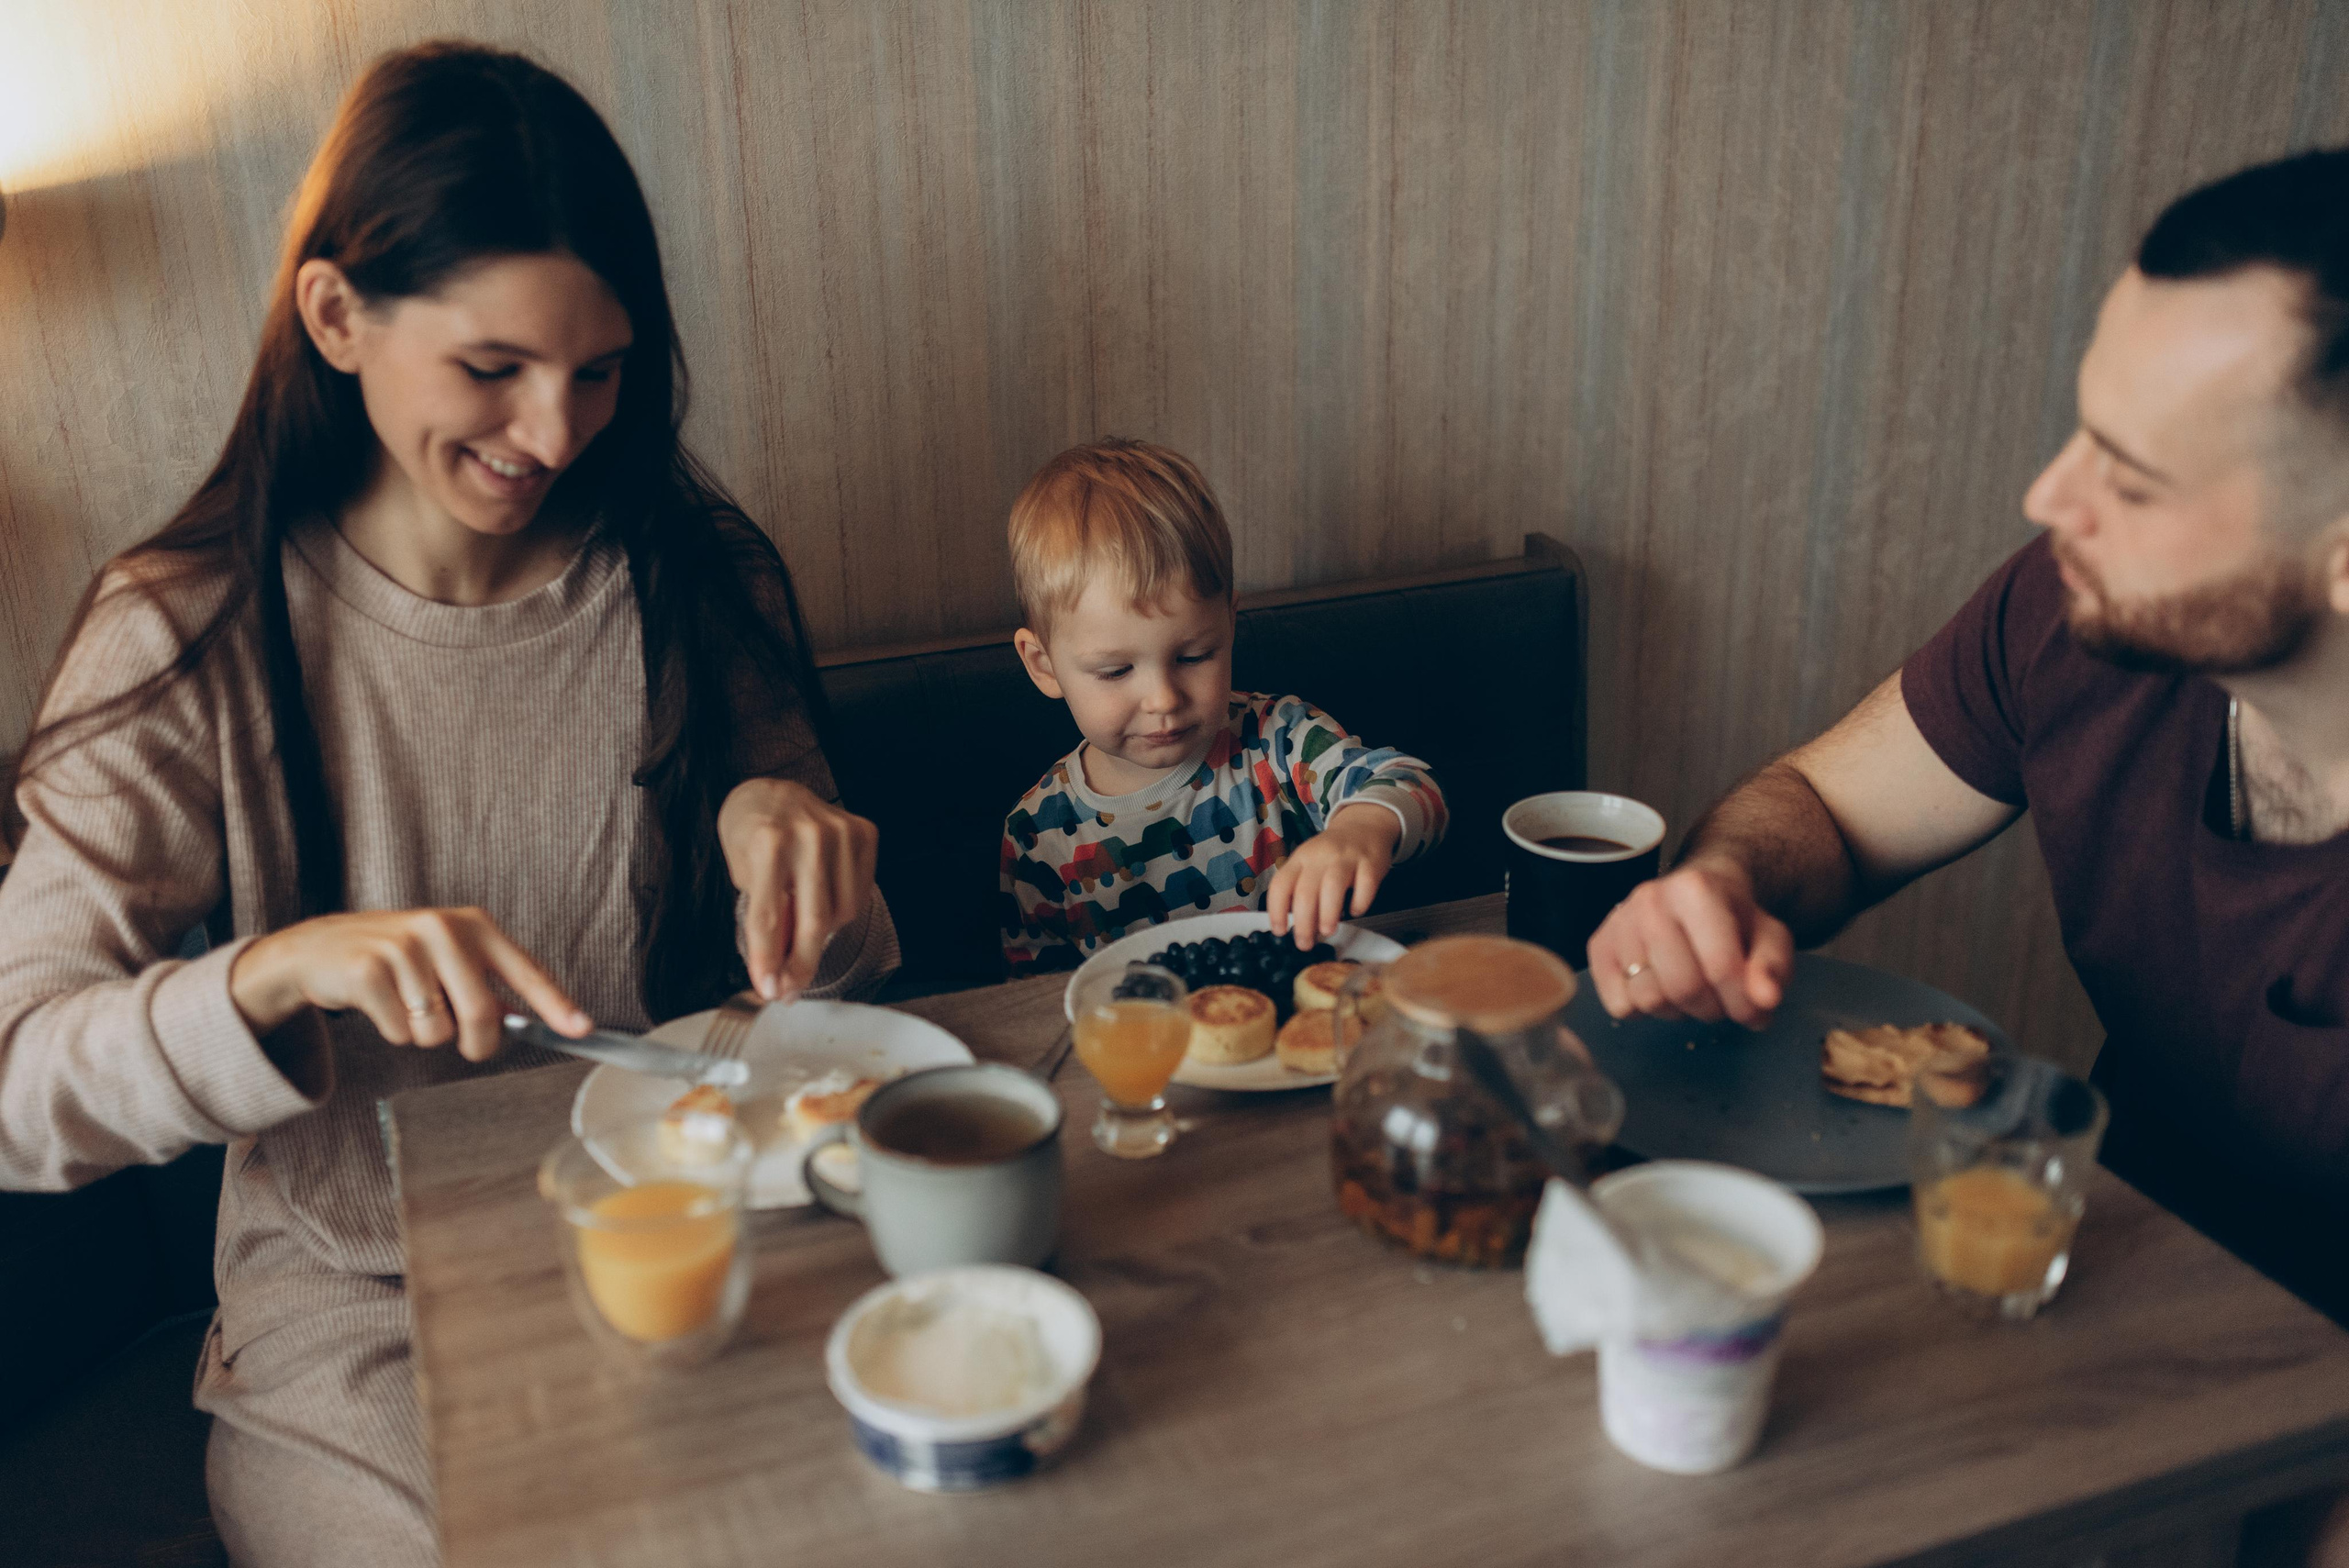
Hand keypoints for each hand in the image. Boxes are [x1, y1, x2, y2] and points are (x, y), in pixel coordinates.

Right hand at [228, 907, 590, 1061]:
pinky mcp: (368, 970)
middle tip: (464, 1042)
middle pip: (483, 1013)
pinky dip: (393, 1030)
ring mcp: (404, 948)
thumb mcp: (449, 957)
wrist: (319, 948)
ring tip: (405, 1002)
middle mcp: (443, 928)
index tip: (582, 1029)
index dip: (556, 1004)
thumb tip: (537, 1021)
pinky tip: (378, 1003)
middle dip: (477, 1043)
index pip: (526, 970)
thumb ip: (490, 984)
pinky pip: (402, 1033)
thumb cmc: (398, 958)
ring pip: (440, 1031)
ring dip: (424, 1033)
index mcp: (474, 925)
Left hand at [719, 777, 878, 1000]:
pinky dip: (843, 907)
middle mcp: (808, 835)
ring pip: (843, 913)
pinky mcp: (863, 832)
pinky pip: (861, 893)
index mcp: (768, 843)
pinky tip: (824, 897)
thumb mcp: (744, 876)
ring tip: (802, 919)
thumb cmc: (751, 836)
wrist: (769, 794)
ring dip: (822, 931)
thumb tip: (781, 970)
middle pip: (813, 922)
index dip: (768, 961)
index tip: (769, 990)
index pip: (769, 917)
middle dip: (801, 965)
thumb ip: (766, 917)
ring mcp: (841, 831)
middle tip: (790, 989)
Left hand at [1265, 803, 1400, 950]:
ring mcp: (1346, 858)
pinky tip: (1355, 911)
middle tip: (1304, 943)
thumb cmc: (1332, 854)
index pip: (1281, 885)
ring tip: (1327, 931)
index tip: (1280, 931)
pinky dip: (1359, 903)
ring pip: (1332, 887)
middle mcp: (1320, 856)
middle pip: (1305, 892)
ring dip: (1328, 914)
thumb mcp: (1309, 864)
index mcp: (1300, 859)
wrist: (1364, 826)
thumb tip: (1298, 928)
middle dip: (1303, 923)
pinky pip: (1365, 886)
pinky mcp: (1370, 863)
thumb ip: (1301, 890)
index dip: (1276, 911)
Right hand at [1584, 856, 1794, 1027]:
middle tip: (1721, 999)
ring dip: (1678, 1010)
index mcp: (1695, 889)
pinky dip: (1644, 1010)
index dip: (1743, 1003)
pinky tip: (1661, 986)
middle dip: (1710, 1008)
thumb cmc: (1734, 920)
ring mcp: (1618, 923)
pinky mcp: (1598, 946)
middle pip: (1682, 988)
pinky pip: (1619, 1005)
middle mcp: (1648, 900)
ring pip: (1648, 999)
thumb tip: (1764, 1000)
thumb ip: (1773, 969)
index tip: (1755, 1010)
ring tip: (1692, 990)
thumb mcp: (1770, 939)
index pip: (1720, 967)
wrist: (1694, 893)